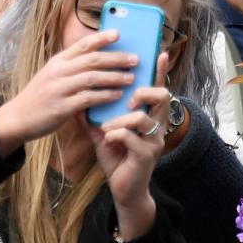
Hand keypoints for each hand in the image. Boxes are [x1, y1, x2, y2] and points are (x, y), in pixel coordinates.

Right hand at [0, 29, 138, 153]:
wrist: (17, 118)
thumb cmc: (41, 96)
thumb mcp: (52, 75)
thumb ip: (72, 67)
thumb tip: (98, 59)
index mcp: (58, 61)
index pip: (82, 44)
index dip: (102, 38)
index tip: (119, 33)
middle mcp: (58, 71)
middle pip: (92, 59)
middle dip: (116, 58)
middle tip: (135, 59)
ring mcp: (59, 89)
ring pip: (92, 78)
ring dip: (115, 77)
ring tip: (131, 77)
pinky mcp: (62, 107)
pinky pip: (88, 98)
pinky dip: (105, 96)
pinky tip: (118, 95)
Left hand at [85, 52, 170, 240]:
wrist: (123, 190)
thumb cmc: (117, 157)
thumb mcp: (103, 132)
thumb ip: (95, 114)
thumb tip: (80, 95)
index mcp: (149, 116)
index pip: (157, 88)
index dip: (160, 71)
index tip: (160, 52)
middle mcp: (157, 126)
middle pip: (162, 97)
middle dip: (143, 92)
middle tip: (128, 99)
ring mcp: (155, 141)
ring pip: (142, 118)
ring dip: (120, 120)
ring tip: (107, 128)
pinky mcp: (146, 155)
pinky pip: (131, 137)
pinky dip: (115, 135)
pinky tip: (107, 140)